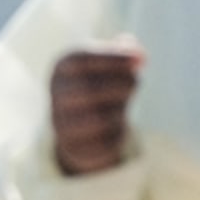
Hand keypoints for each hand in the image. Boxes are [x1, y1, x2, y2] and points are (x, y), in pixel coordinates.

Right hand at [50, 40, 145, 175]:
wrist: (77, 123)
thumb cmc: (99, 82)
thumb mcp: (108, 61)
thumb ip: (125, 51)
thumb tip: (139, 56)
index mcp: (62, 67)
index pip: (84, 59)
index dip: (114, 57)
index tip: (142, 59)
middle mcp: (57, 95)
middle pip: (90, 89)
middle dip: (122, 84)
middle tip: (136, 80)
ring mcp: (63, 123)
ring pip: (97, 120)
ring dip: (120, 109)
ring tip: (126, 101)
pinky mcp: (75, 148)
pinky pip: (103, 142)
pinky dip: (118, 131)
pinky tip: (118, 123)